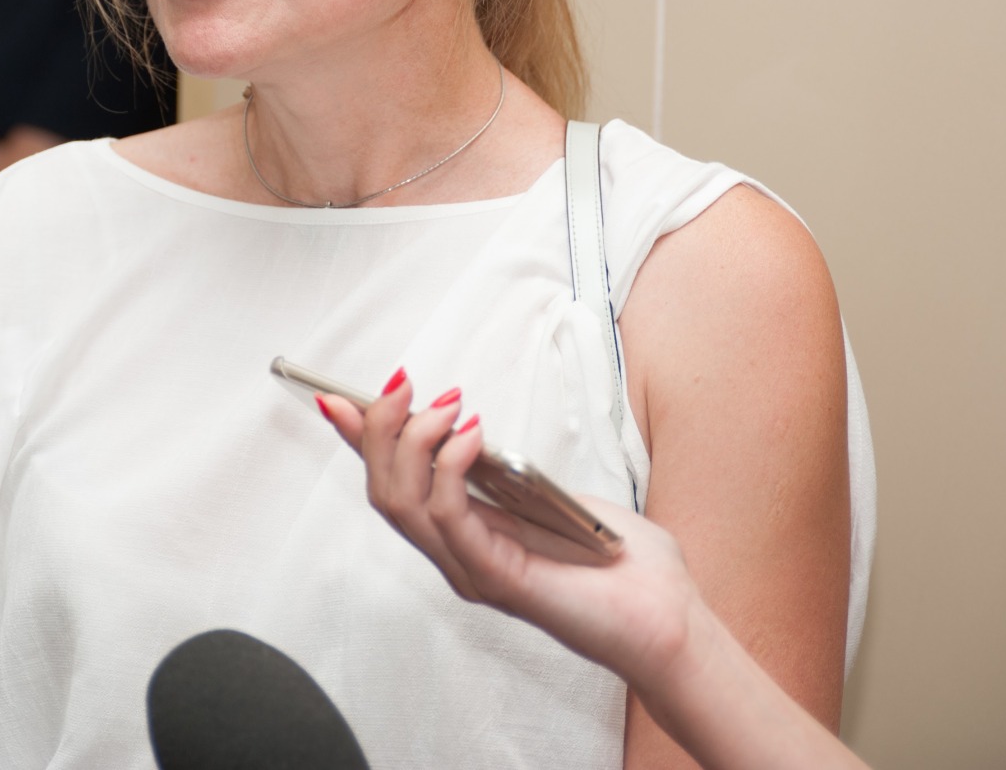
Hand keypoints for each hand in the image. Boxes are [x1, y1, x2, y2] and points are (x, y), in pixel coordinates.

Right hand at [317, 374, 703, 693]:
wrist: (671, 622)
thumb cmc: (623, 565)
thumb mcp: (555, 496)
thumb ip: (507, 470)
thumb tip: (469, 426)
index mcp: (467, 537)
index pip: (395, 486)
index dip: (361, 442)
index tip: (334, 397)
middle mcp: (457, 557)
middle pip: (384, 491)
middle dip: (380, 429)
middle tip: (401, 384)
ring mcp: (471, 571)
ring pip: (402, 504)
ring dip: (412, 441)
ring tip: (445, 402)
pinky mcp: (497, 578)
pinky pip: (449, 518)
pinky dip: (450, 468)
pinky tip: (475, 434)